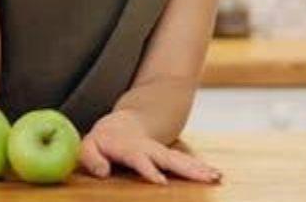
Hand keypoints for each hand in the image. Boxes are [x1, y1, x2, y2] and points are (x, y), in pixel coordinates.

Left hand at [78, 111, 221, 184]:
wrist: (126, 124)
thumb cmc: (105, 139)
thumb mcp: (89, 145)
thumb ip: (91, 158)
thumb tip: (102, 173)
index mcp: (128, 147)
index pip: (139, 159)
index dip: (148, 169)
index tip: (160, 181)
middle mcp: (149, 149)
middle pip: (168, 158)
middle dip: (185, 168)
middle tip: (203, 177)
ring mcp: (161, 152)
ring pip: (180, 160)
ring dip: (197, 168)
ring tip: (215, 176)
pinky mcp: (169, 157)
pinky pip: (186, 163)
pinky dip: (200, 168)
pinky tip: (215, 175)